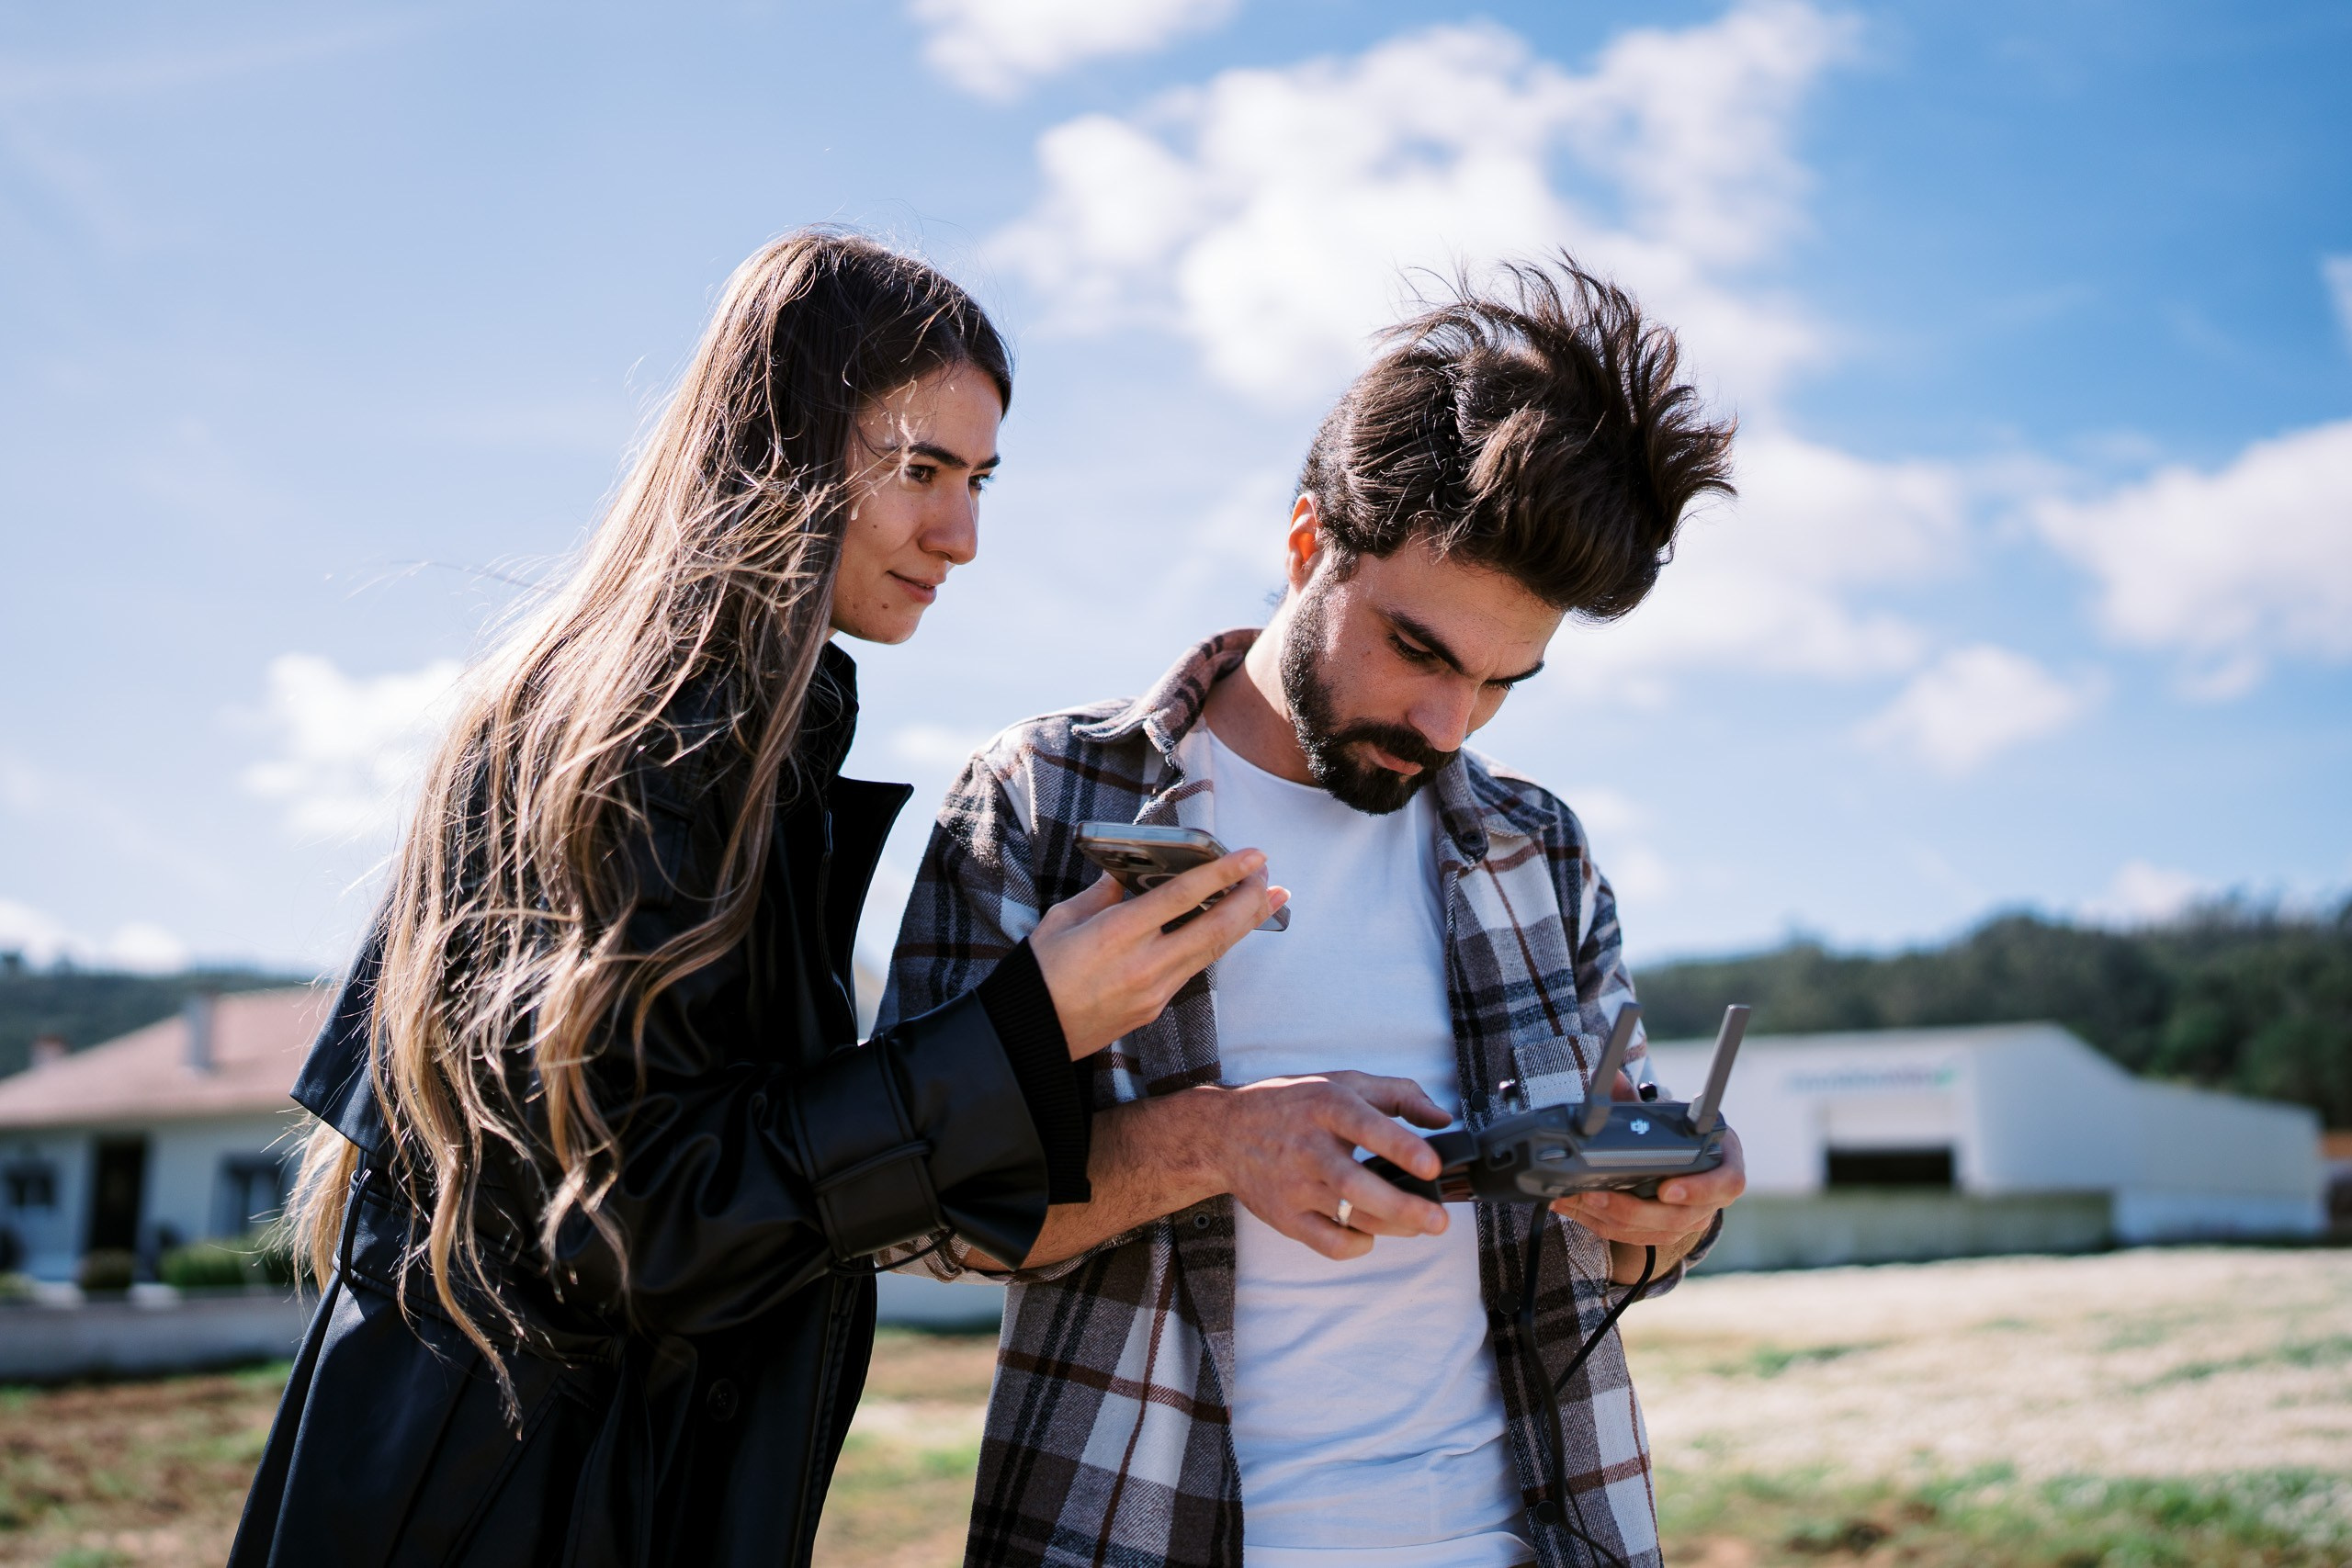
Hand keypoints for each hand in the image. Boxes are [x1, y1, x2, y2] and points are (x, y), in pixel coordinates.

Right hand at [1030, 852, 1287, 1059]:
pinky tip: (1228, 928)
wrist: (1032, 1032)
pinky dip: (1216, 945)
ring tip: (1270, 898)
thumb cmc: (1041, 971)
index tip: (1252, 856)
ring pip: (1213, 952)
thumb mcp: (1063, 919)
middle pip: (1215, 929)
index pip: (1183, 897)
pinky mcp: (1156, 1008)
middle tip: (1267, 874)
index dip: (1222, 873)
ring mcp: (1155, 991)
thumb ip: (1101, 894)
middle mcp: (1144, 963)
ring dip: (1245, 923)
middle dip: (1249, 899)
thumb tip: (1125, 874)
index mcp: (1117, 933)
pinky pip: (1194, 969)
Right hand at [1211, 1071, 1452, 1260]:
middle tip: (1438, 1220)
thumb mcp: (1342, 1082)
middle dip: (1402, 1206)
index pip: (1366, 1126)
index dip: (1401, 1147)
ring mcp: (1293, 1185)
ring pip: (1348, 1216)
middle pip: (1357, 1183)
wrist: (1222, 1134)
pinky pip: (1326, 1242)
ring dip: (1391, 1227)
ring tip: (1419, 1226)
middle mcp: (1308, 1146)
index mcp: (1326, 1106)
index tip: (1432, 1165)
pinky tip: (1369, 1233)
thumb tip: (1443, 1121)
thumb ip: (1399, 1095)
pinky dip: (1355, 1245)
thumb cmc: (1292, 1105)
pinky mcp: (1284, 1216)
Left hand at [1550, 1069, 1744, 1281]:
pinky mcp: (1664, 1235)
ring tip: (1578, 1199)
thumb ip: (1640, 1101)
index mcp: (1725, 1167)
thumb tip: (1613, 1079)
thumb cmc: (1683, 1137)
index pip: (1726, 1183)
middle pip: (1677, 1218)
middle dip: (1632, 1209)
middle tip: (1598, 1195)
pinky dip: (1603, 1223)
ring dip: (1611, 1218)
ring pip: (1652, 1232)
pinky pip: (1635, 1237)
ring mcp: (1690, 1222)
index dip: (1698, 1190)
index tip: (1665, 1190)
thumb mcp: (1672, 1118)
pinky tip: (1577, 1208)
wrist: (1691, 1162)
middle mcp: (1711, 1201)